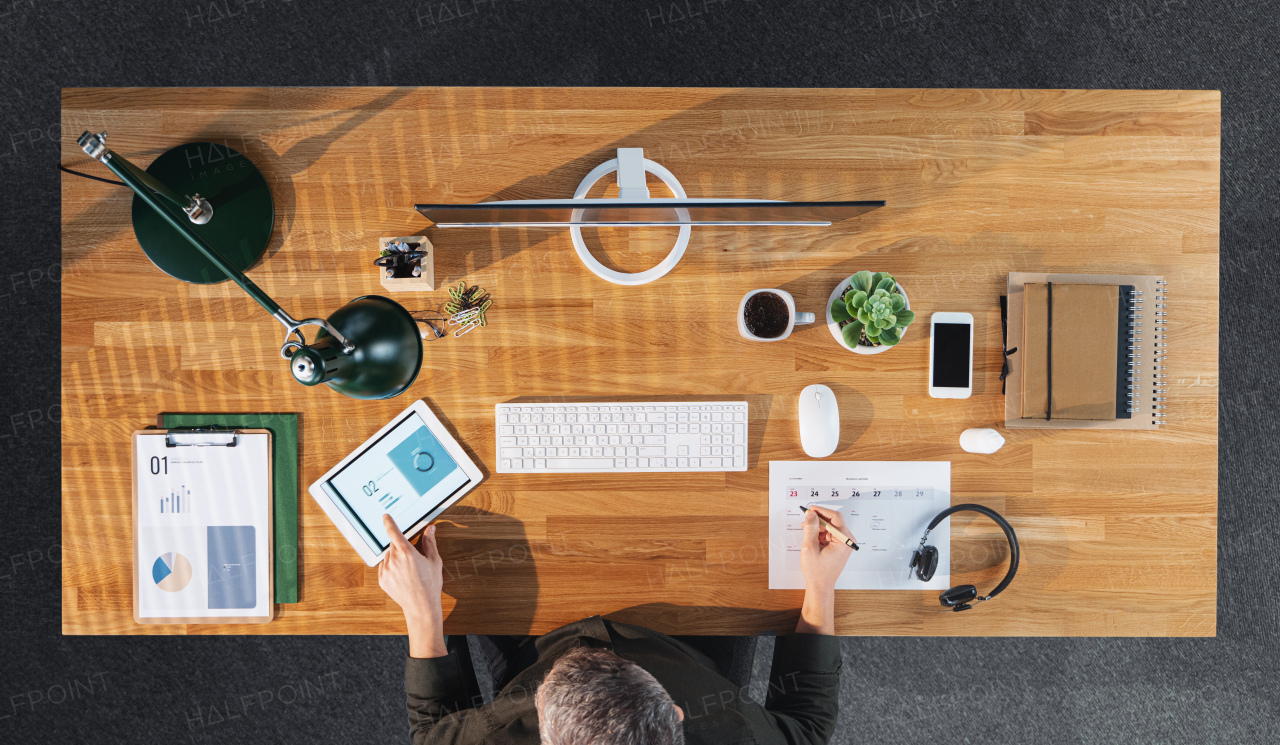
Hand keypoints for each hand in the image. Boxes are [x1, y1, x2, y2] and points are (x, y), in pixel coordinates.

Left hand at [377, 514, 446, 657]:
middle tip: (412, 558)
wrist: (421, 606)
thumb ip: (430, 543)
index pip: (395, 533)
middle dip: (401, 547)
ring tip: (408, 570)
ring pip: (388, 556)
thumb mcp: (434, 561)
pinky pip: (384, 567)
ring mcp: (386, 571)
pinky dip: (391, 568)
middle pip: (393, 545)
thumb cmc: (430, 584)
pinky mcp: (382, 580)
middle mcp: (394, 560)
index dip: (389, 523)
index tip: (386, 517)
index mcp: (407, 553)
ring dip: (395, 558)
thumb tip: (430, 529)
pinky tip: (402, 576)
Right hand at [796, 505, 853, 635]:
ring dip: (817, 527)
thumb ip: (810, 528)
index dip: (822, 511)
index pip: (835, 518)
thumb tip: (811, 514)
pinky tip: (810, 537)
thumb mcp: (810, 547)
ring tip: (805, 530)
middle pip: (833, 521)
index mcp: (844, 540)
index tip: (810, 509)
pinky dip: (819, 533)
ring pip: (830, 527)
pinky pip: (829, 534)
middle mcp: (847, 541)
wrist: (820, 586)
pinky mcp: (839, 546)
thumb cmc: (817, 572)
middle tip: (805, 519)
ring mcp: (844, 544)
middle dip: (818, 519)